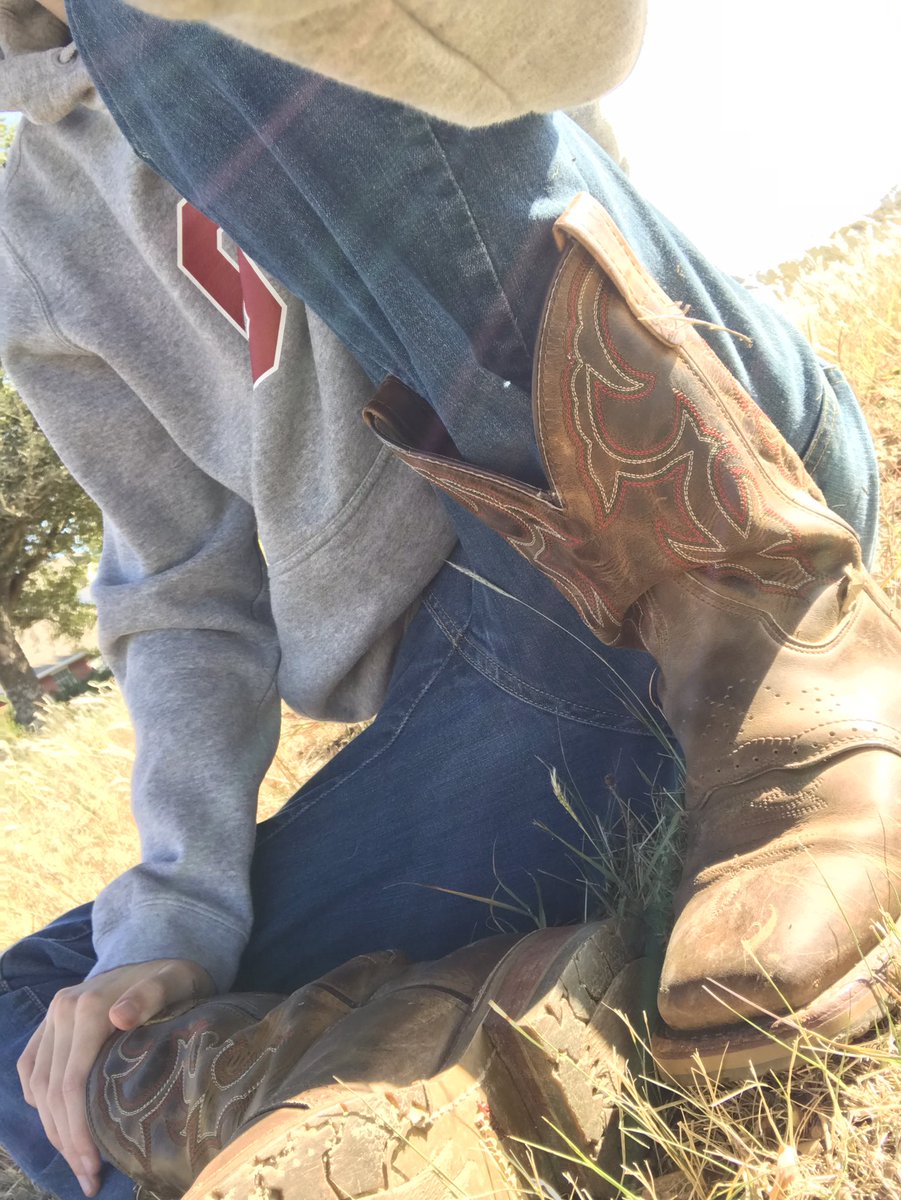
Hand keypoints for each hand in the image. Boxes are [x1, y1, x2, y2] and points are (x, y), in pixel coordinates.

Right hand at [17, 958, 212, 1196]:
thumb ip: (150, 996)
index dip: (77, 1130)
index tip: (94, 1167)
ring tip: (78, 1162)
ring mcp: (53, 1017)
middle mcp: (62, 1011)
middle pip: (53, 1091)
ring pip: (38, 1086)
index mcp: (88, 1006)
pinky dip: (39, 1101)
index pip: (71, 1082)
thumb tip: (117, 1016)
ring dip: (53, 1129)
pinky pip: (31, 1068)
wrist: (164, 953)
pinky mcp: (51, 1024)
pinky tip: (59, 1125)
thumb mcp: (174, 983)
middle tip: (89, 1179)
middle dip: (67, 1141)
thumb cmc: (176, 977)